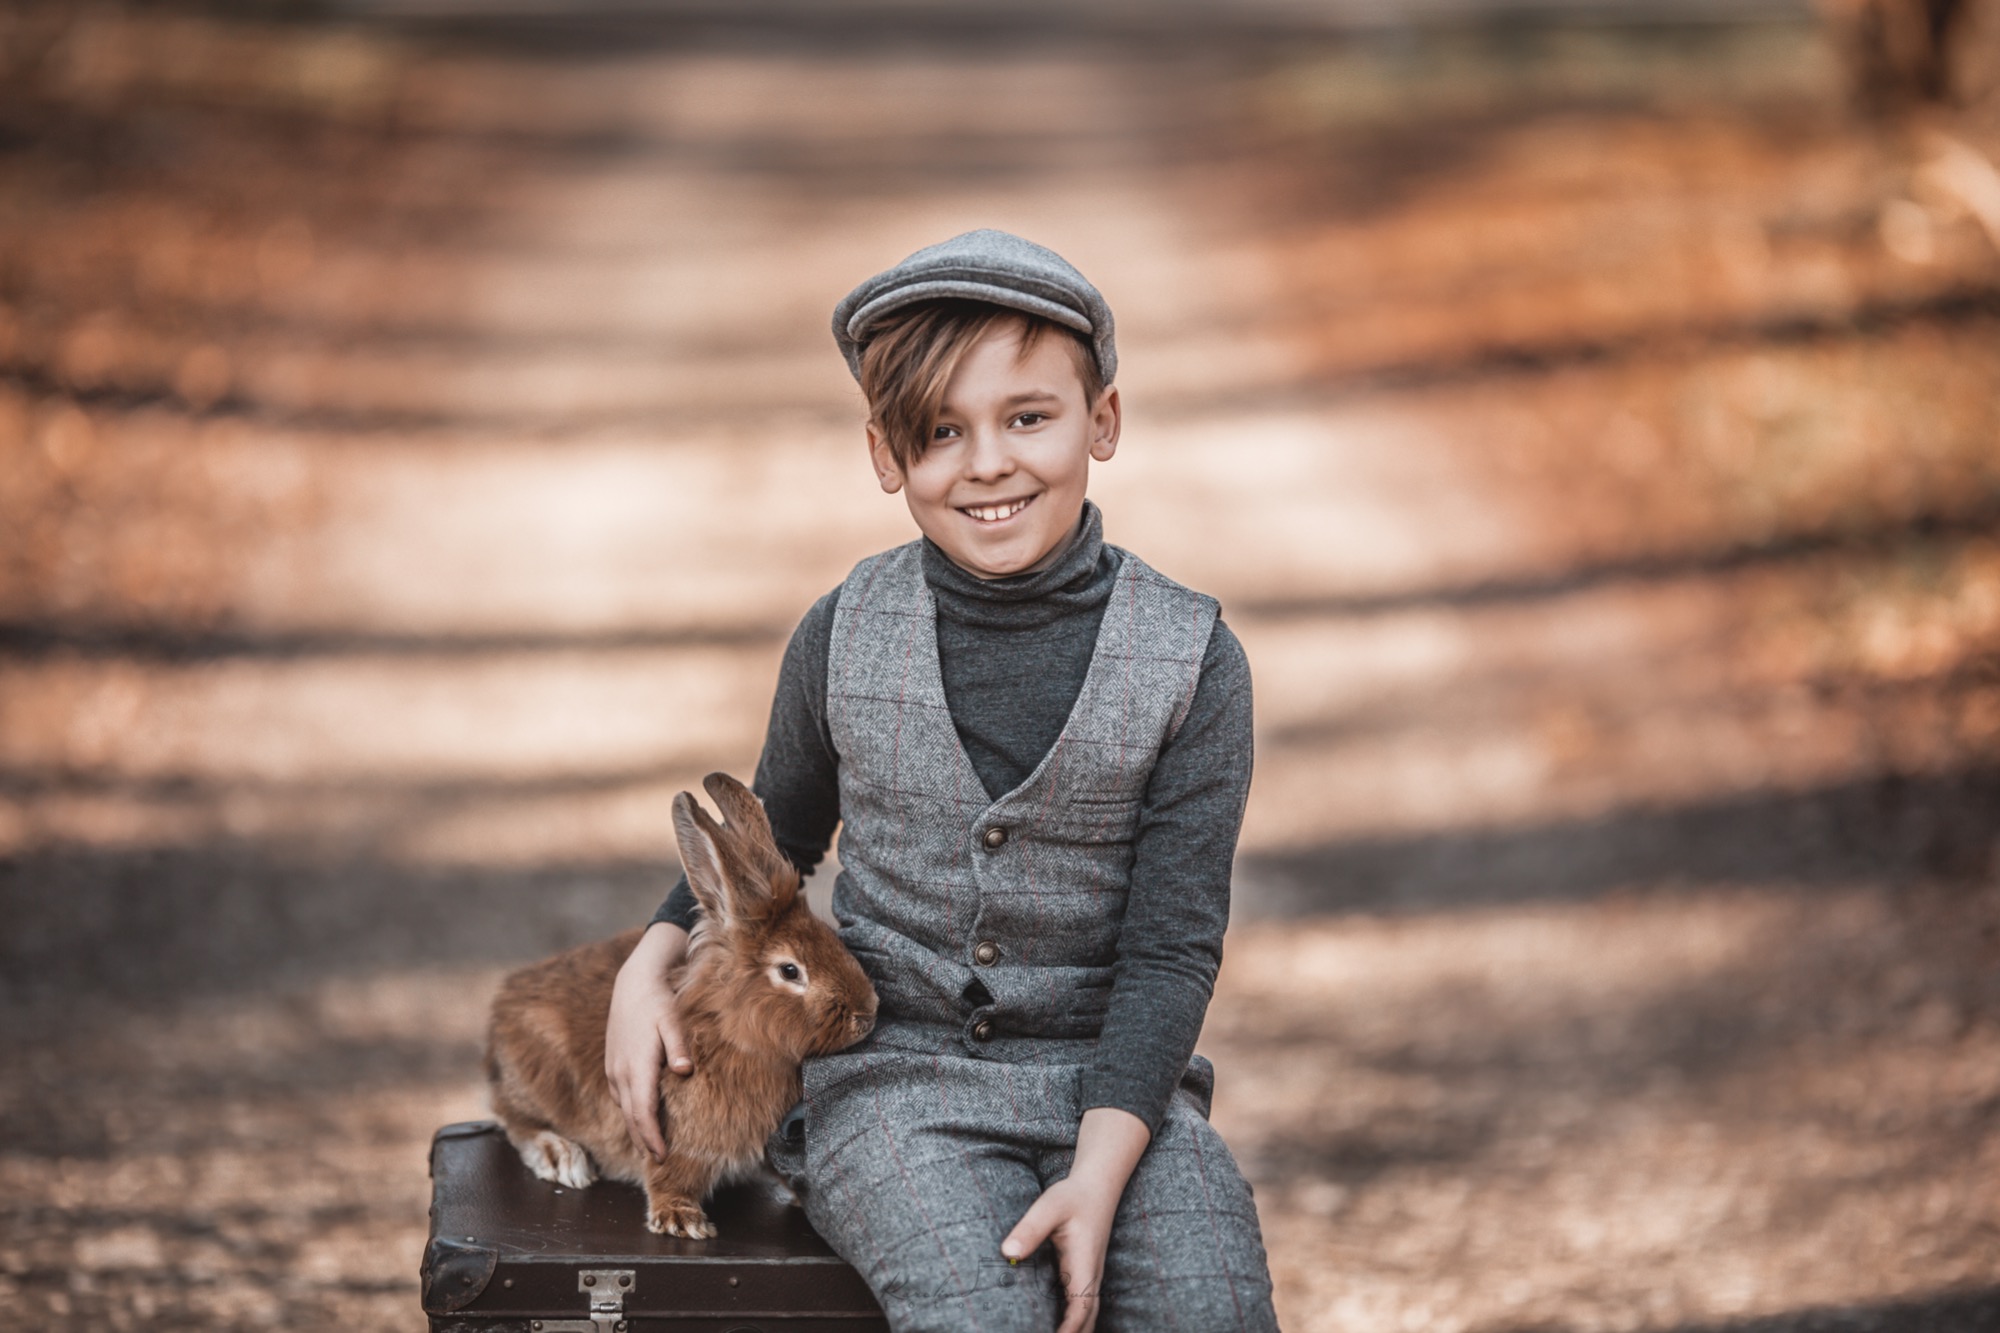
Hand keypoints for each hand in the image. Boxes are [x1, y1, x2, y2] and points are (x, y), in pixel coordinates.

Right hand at [605, 922, 693, 1161]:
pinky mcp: (613, 1063)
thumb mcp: (672, 1021)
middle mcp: (621, 1072)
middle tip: (658, 1161)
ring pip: (623, 1107)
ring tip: (650, 1146)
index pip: (642, 1112)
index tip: (662, 1155)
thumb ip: (679, 1047)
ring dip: (635, 1128)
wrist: (633, 981)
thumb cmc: (658, 1001)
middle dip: (644, 1140)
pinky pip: (619, 1095)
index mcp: (637, 1066)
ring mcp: (614, 1068)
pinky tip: (640, 1117)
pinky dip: (630, 1111)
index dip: (651, 1137)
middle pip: (631, 1116)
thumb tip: (684, 1071)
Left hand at [1000, 1106, 1150, 1332]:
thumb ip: (1030, 1228)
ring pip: (1088, 1316)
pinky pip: (1082, 1306)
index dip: (1068, 1330)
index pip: (1081, 1309)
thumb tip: (1008, 1252)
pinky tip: (1053, 1325)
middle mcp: (1091, 1276)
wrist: (1097, 1186)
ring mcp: (1090, 1277)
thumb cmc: (1073, 1196)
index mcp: (1085, 1265)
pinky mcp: (1084, 1274)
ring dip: (1075, 1330)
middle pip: (1088, 1320)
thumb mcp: (1050, 1206)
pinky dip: (1073, 1322)